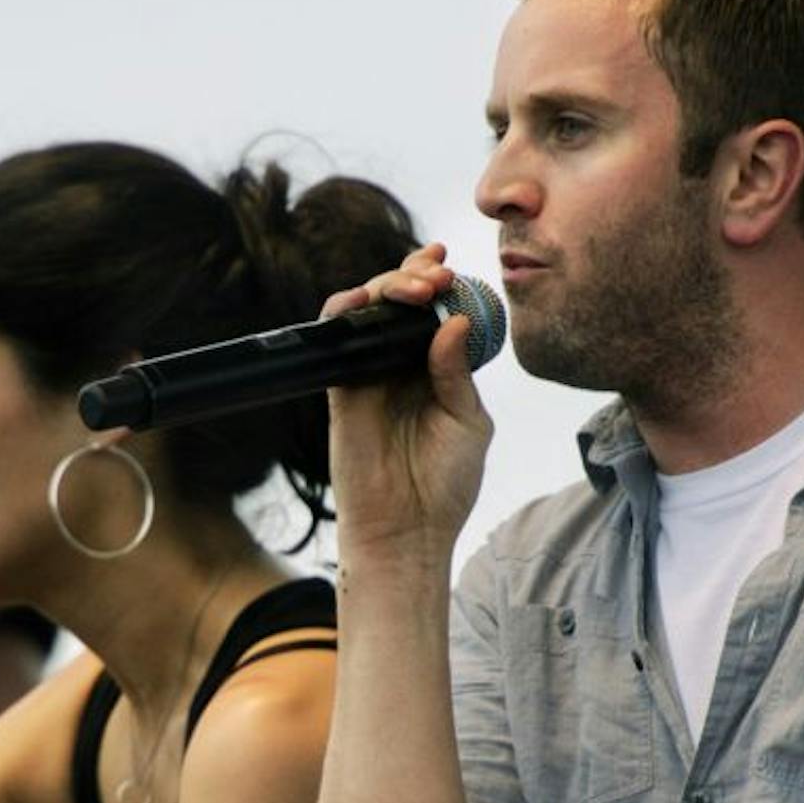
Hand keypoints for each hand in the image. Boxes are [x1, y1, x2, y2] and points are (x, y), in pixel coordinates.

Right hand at [323, 243, 495, 557]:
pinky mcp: (342, 390)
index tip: (452, 270)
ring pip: (367, 312)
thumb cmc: (446, 485)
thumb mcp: (468, 422)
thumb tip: (452, 320)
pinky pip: (335, 341)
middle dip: (414, 276)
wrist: (409, 532)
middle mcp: (401, 368)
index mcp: (436, 371)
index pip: (433, 313)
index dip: (439, 285)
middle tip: (436, 275)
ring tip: (415, 287)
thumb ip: (457, 372)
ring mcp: (370, 376)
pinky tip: (364, 300)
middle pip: (399, 303)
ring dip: (387, 286)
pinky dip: (343, 312)